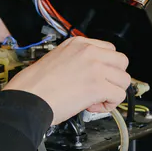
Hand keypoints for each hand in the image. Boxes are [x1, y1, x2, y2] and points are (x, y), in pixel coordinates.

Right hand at [3, 37, 130, 124]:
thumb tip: (86, 72)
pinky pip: (118, 96)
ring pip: (124, 79)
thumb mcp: (55, 58)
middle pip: (122, 61)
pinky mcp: (98, 86)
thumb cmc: (34, 85)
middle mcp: (89, 52)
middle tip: (99, 88)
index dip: (105, 66)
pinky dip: (109, 105)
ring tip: (95, 99)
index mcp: (77, 44)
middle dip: (114, 77)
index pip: (109, 49)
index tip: (96, 76)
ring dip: (113, 92)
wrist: (28, 98)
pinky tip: (92, 106)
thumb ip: (75, 60)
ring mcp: (95, 68)